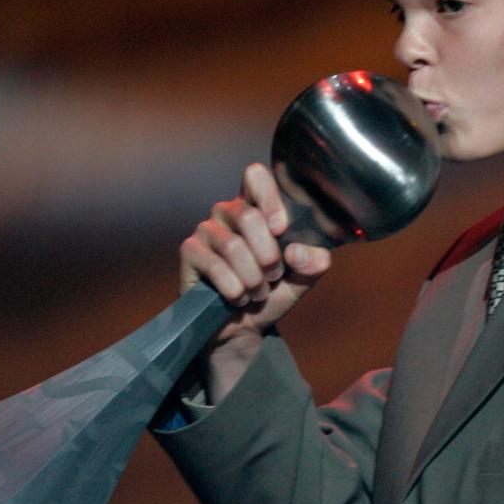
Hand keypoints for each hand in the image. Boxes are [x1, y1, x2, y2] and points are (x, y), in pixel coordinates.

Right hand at [179, 162, 331, 346]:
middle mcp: (228, 211)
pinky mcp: (190, 252)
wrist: (242, 327)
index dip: (270, 199)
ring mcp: (207, 230)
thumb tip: (298, 251)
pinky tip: (238, 298)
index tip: (281, 229)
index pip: (255, 176)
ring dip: (253, 278)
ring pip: (234, 246)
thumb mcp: (301, 279)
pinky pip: (215, 266)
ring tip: (257, 292)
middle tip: (273, 276)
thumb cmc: (272, 293)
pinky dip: (234, 288)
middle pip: (249, 216)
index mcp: (256, 207)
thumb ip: (313, 262)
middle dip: (268, 256)